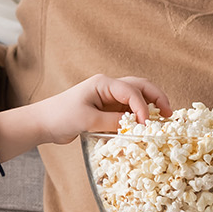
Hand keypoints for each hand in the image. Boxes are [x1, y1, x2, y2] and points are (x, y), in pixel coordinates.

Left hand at [0, 75, 168, 161]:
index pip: (131, 91)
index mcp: (104, 84)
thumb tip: (135, 127)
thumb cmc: (61, 116)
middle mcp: (109, 88)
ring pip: (136, 97)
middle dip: (156, 98)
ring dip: (150, 106)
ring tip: (162, 118)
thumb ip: (112, 122)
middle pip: (140, 87)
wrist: (43, 122)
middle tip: (169, 114)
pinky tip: (145, 126)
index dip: (143, 107)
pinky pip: (128, 110)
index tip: (147, 125)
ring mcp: (108, 98)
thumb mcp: (88, 120)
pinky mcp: (106, 110)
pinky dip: (139, 116)